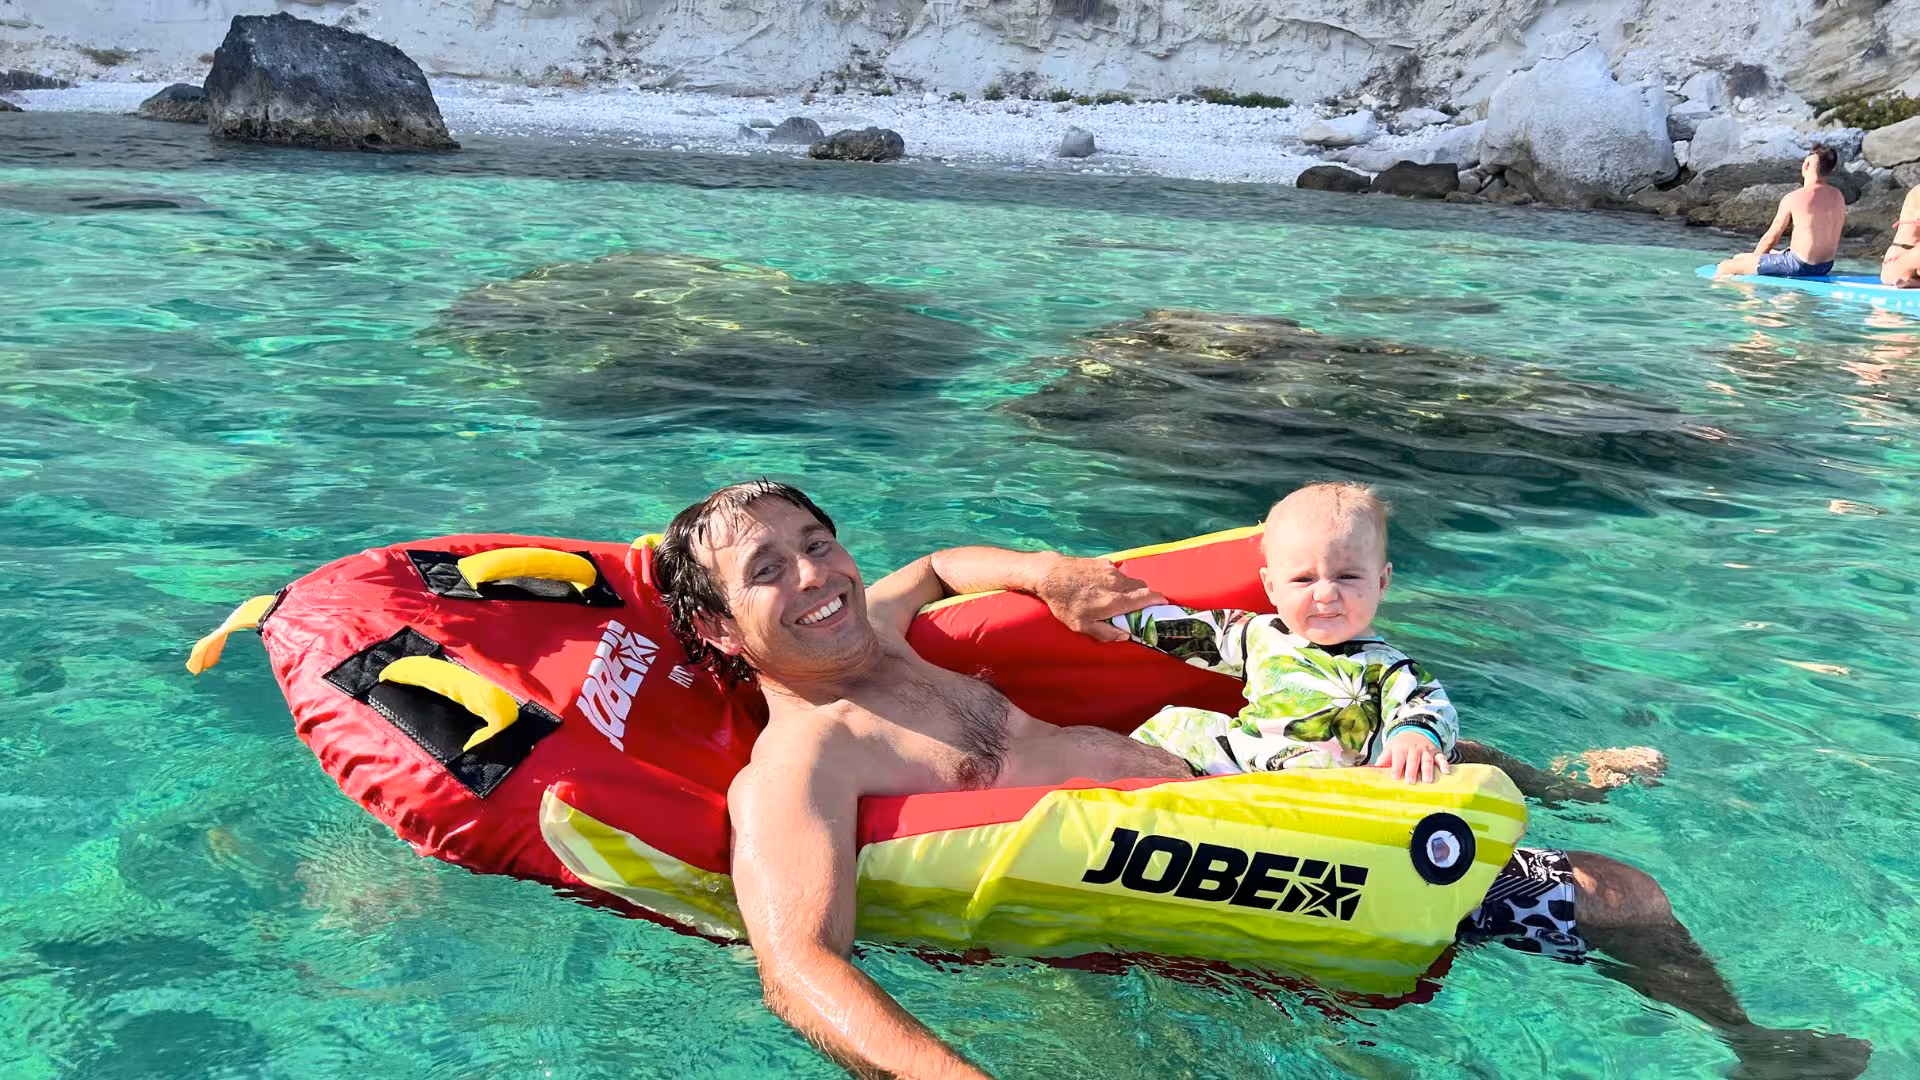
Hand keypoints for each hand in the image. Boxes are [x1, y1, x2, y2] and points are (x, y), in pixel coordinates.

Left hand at [1036, 555, 1164, 642]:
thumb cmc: (1065, 603)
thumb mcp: (1081, 626)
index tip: (1164, 605)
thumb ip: (1105, 633)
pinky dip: (1118, 581)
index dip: (1160, 601)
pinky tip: (1103, 586)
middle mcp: (1117, 583)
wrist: (1050, 574)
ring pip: (1131, 580)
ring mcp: (1111, 570)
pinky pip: (1118, 573)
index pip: (1148, 597)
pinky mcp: (1104, 562)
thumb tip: (1125, 635)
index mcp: (1115, 600)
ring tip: (1118, 598)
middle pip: (1143, 588)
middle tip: (1140, 607)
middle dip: (1146, 597)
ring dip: (1131, 589)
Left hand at [1381, 730, 1450, 784]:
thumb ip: (1383, 759)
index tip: (1395, 777)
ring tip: (1427, 781)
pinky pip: (1441, 758)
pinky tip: (1446, 772)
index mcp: (1401, 749)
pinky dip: (1444, 764)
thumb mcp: (1389, 748)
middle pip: (1413, 761)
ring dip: (1427, 770)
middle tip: (1411, 782)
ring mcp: (1426, 751)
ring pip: (1427, 760)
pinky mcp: (1436, 753)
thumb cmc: (1400, 745)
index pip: (1398, 758)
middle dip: (1412, 771)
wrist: (1416, 730)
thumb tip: (1372, 770)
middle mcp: (1414, 749)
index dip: (1396, 767)